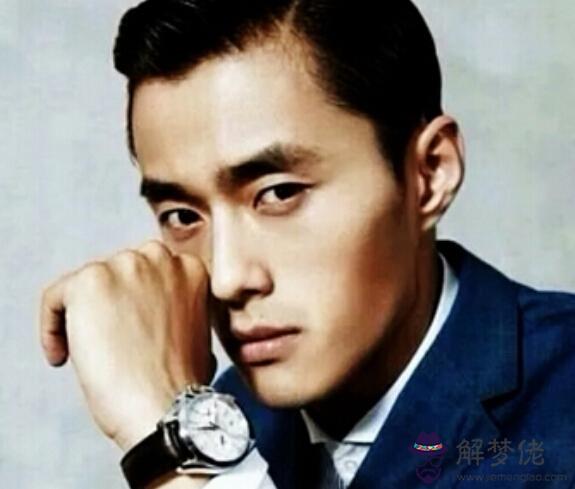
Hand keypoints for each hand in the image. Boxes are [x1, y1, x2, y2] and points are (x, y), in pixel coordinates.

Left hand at [40, 240, 213, 450]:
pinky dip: (52, 327)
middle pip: (117, 273)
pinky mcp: (90, 281)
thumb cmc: (182, 382)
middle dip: (111, 306)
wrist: (168, 406)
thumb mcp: (196, 329)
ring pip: (86, 285)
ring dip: (82, 317)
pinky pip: (56, 297)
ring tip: (89, 355)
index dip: (135, 305)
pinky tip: (64, 357)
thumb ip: (175, 306)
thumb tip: (147, 314)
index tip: (130, 333)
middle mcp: (160, 258)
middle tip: (109, 343)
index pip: (149, 273)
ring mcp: (126, 266)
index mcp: (190, 268)